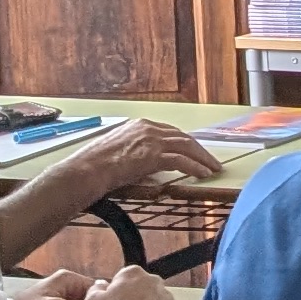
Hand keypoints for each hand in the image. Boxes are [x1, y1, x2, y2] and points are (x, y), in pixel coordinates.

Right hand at [55, 119, 221, 195]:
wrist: (87, 170)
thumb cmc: (95, 165)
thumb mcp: (117, 150)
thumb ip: (134, 152)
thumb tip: (143, 164)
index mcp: (139, 125)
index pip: (170, 132)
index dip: (185, 142)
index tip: (194, 151)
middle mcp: (147, 128)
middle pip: (182, 137)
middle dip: (199, 149)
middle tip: (211, 160)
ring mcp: (151, 141)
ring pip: (186, 146)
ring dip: (202, 158)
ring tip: (213, 168)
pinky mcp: (153, 155)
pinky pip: (181, 161)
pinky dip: (195, 167)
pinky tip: (203, 174)